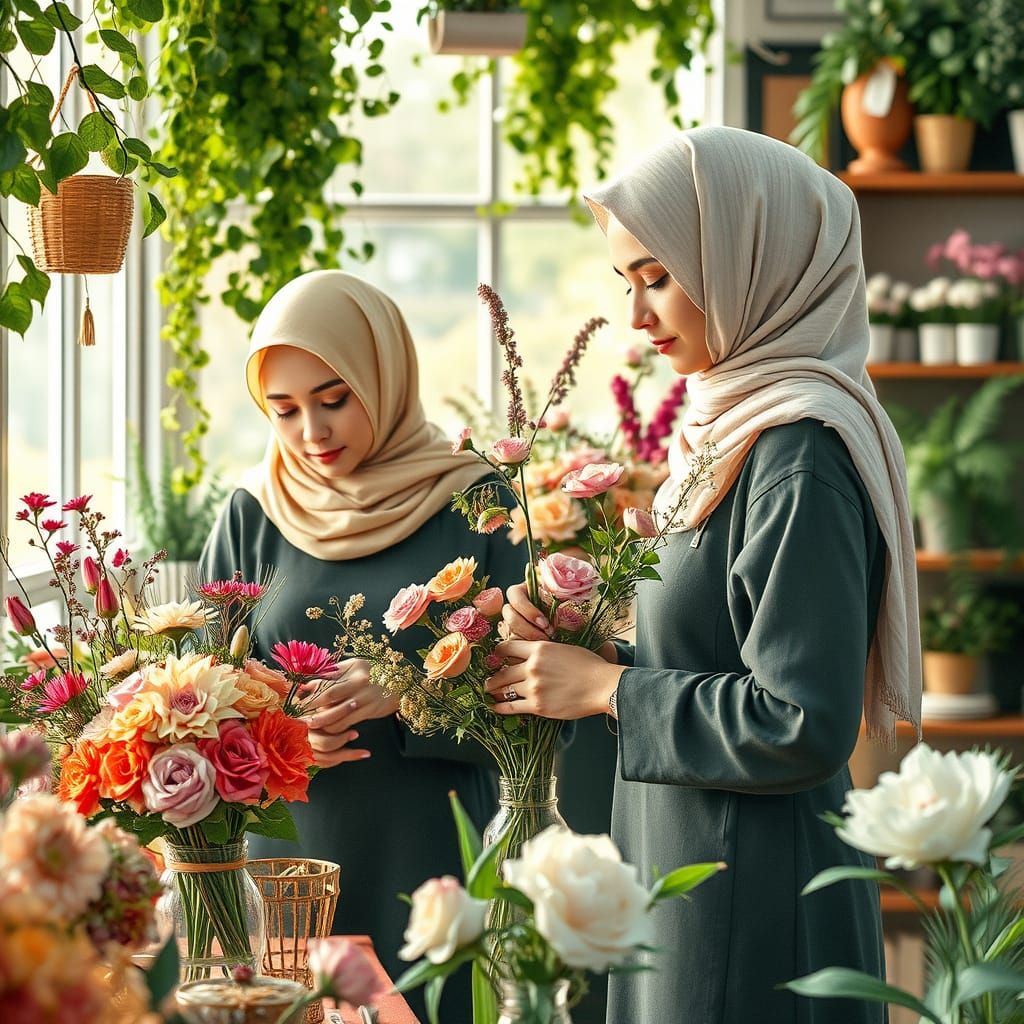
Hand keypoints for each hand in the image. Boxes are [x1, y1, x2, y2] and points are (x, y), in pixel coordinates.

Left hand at [299, 658, 400, 766]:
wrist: (401, 684)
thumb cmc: (373, 674)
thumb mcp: (354, 667)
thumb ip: (331, 673)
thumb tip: (307, 683)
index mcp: (353, 668)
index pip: (326, 679)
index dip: (309, 691)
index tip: (296, 699)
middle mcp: (359, 681)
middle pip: (328, 695)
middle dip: (311, 706)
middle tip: (298, 714)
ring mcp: (366, 696)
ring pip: (336, 712)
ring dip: (321, 720)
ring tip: (309, 724)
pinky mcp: (371, 710)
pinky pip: (347, 722)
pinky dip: (335, 727)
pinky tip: (328, 729)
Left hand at [484, 639, 624, 719]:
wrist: (602, 686)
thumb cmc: (589, 666)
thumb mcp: (564, 649)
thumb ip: (545, 651)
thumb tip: (533, 654)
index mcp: (539, 649)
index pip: (507, 647)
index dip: (498, 652)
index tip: (495, 656)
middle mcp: (532, 667)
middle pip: (502, 671)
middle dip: (492, 677)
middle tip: (487, 681)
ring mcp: (533, 687)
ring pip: (505, 689)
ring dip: (495, 692)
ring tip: (489, 693)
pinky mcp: (537, 706)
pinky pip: (511, 706)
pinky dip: (501, 707)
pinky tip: (495, 707)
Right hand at [501, 582, 620, 662]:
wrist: (588, 632)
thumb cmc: (582, 611)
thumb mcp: (579, 598)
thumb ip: (577, 589)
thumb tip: (584, 582)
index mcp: (530, 589)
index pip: (514, 595)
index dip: (526, 608)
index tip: (546, 623)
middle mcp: (520, 605)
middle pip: (507, 613)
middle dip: (524, 626)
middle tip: (545, 637)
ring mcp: (518, 622)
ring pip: (508, 630)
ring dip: (524, 638)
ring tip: (544, 646)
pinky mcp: (519, 639)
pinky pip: (512, 644)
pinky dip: (522, 650)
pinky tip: (538, 654)